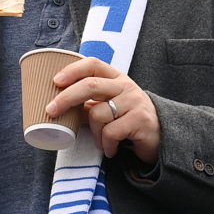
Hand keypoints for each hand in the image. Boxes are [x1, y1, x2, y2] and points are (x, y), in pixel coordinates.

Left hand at [46, 57, 160, 163]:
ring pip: (98, 114)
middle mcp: (125, 86)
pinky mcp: (140, 119)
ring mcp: (134, 101)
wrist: (162, 137)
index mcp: (116, 78)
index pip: (93, 64)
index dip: (73, 70)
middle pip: (90, 85)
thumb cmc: (128, 121)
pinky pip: (111, 132)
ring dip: (94, 133)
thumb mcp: (109, 107)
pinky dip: (106, 144)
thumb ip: (88, 104)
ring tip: (101, 142)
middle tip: (51, 111)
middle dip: (66, 98)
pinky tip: (111, 149)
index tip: (55, 81)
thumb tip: (58, 107)